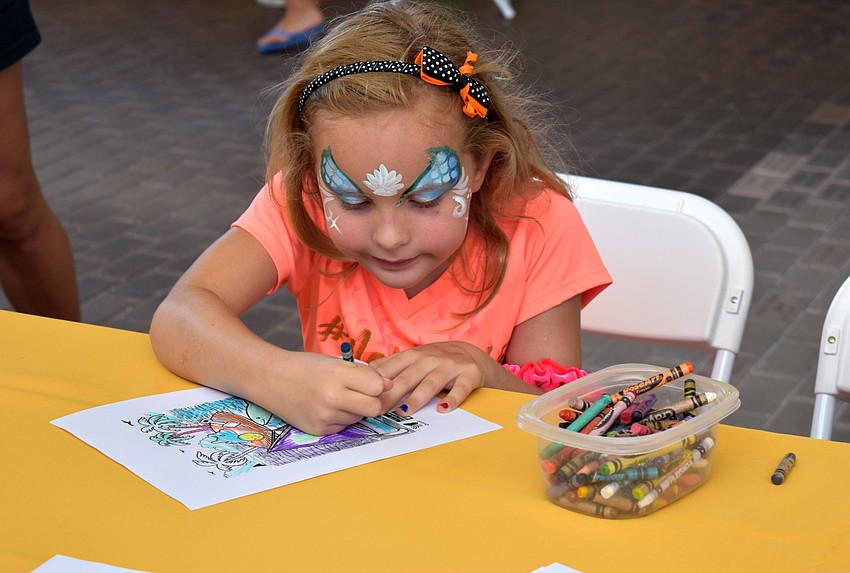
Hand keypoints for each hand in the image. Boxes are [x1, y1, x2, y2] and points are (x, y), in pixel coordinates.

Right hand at [264, 353, 392, 435]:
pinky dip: (341, 418)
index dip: (378, 384)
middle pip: (374, 408)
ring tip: (337, 397)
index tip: (370, 381)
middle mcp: (332, 397)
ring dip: (355, 409)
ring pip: (359, 418)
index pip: (378, 386)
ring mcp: (324, 416)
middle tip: (361, 394)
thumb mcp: (335, 362)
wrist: (269, 379)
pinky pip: (344, 427)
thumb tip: (390, 386)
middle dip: (373, 401)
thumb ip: (363, 373)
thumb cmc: (304, 367)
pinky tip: (326, 407)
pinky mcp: (319, 430)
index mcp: (338, 374)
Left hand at [369, 341, 492, 415]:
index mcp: (412, 356)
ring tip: (404, 411)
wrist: (471, 354)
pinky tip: (444, 409)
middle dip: (391, 394)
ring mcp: (450, 366)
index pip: (391, 370)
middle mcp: (430, 359)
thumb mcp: (412, 359)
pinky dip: (453, 399)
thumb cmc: (434, 362)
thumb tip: (361, 375)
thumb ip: (390, 366)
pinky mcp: (469, 375)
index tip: (364, 399)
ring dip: (417, 397)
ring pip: (431, 383)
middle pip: (407, 378)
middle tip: (377, 411)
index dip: (376, 385)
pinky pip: (461, 388)